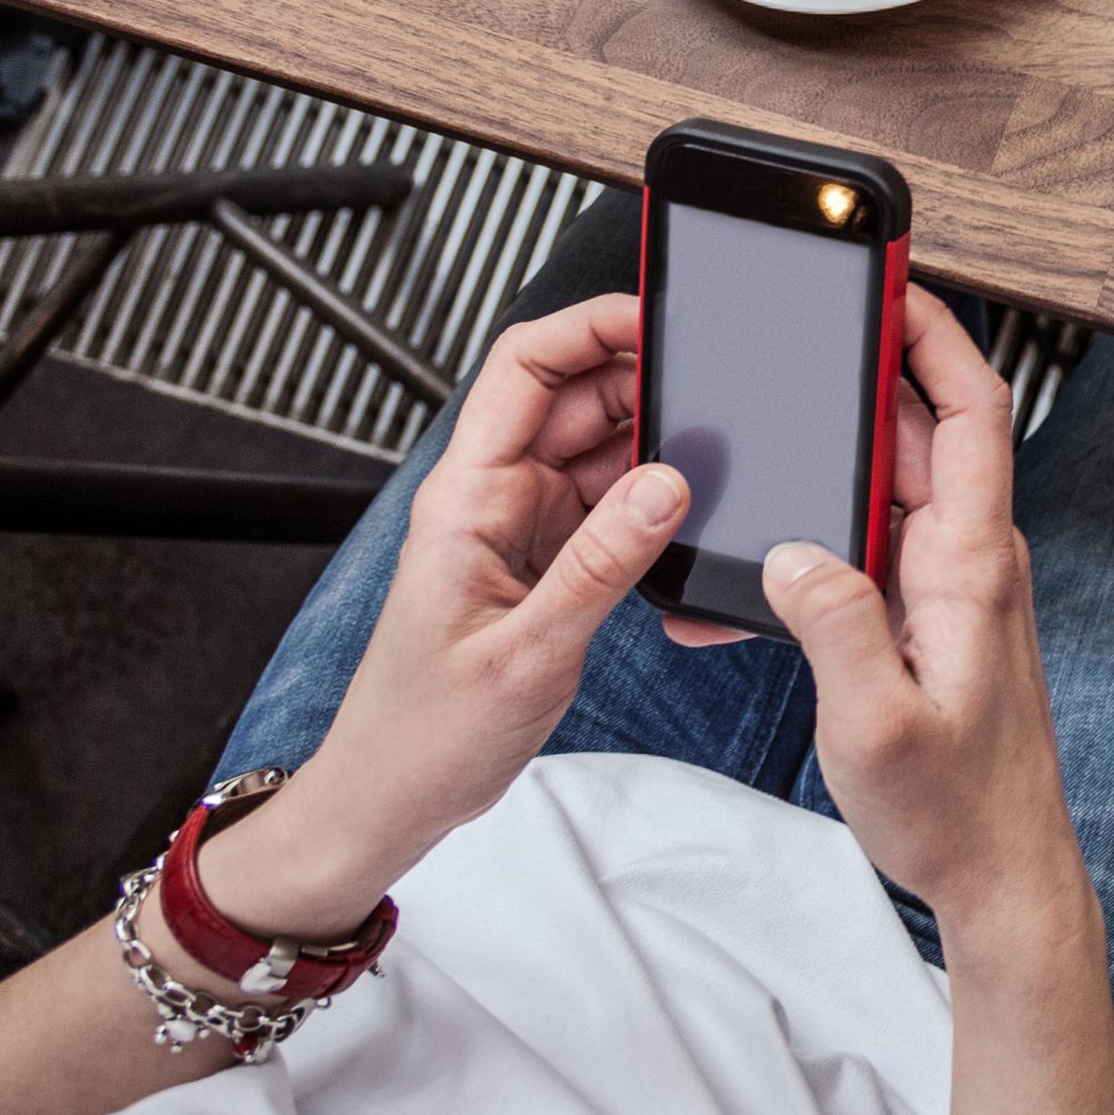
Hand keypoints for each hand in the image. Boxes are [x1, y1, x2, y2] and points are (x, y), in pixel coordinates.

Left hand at [209, 297, 690, 941]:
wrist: (392, 799)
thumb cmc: (425, 735)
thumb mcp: (526, 653)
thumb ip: (602, 564)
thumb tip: (669, 483)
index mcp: (467, 497)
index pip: (525, 367)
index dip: (592, 326)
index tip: (660, 316)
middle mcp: (494, 497)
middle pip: (577, 397)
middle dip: (649, 382)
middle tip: (721, 390)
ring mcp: (521, 526)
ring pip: (602, 448)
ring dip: (659, 442)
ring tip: (720, 452)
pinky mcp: (545, 560)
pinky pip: (610, 503)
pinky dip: (653, 498)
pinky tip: (691, 509)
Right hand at [764, 288, 1087, 941]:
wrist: (1001, 873)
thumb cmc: (955, 810)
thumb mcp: (876, 723)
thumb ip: (834, 628)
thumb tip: (793, 549)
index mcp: (973, 564)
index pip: (973, 412)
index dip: (937, 336)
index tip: (891, 281)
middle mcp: (971, 559)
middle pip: (923, 431)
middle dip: (865, 372)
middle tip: (799, 325)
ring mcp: (952, 586)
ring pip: (893, 486)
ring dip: (835, 455)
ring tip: (765, 424)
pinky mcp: (929, 617)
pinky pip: (875, 546)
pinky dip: (824, 531)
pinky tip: (763, 553)